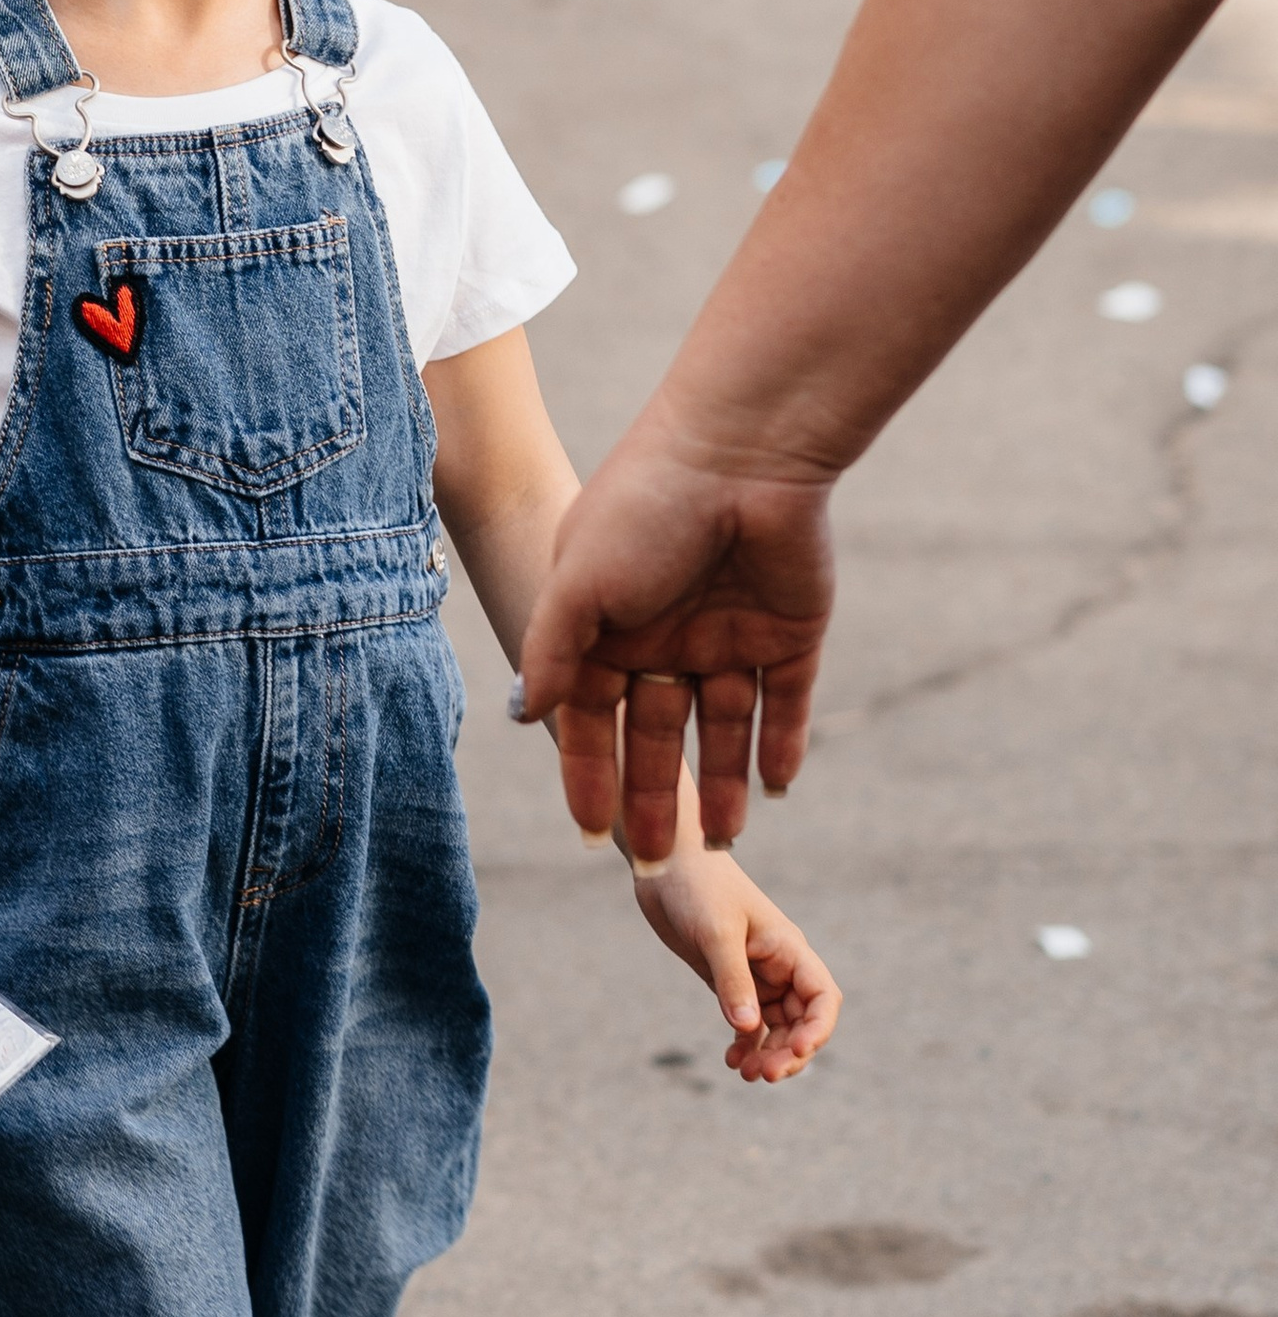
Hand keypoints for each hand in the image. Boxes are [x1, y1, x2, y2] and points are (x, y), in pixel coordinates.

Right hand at [517, 423, 836, 862]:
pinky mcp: (790, 633)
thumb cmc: (644, 507)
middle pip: (657, 735)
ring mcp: (730, 636)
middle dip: (654, 798)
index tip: (591, 835)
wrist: (745, 452)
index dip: (590, 775)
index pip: (594, 718)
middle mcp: (666, 637)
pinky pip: (785, 704)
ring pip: (722, 730)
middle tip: (656, 864)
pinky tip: (774, 792)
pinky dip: (781, 747)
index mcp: (609, 626)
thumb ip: (553, 652)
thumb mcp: (579, 582)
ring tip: (720, 844)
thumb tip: (527, 716)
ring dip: (718, 786)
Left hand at [629, 846, 839, 1083]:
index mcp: (788, 949)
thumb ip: (732, 980)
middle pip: (802, 1020)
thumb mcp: (716, 933)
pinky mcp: (728, 979)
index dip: (818, 1029)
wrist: (665, 864)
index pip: (823, 997)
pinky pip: (748, 1021)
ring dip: (770, 1053)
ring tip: (747, 1075)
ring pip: (777, 1026)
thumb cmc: (698, 886)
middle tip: (764, 1076)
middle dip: (791, 1052)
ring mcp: (754, 974)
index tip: (797, 1052)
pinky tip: (732, 1061)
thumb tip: (748, 1027)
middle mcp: (778, 965)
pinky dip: (746, 1043)